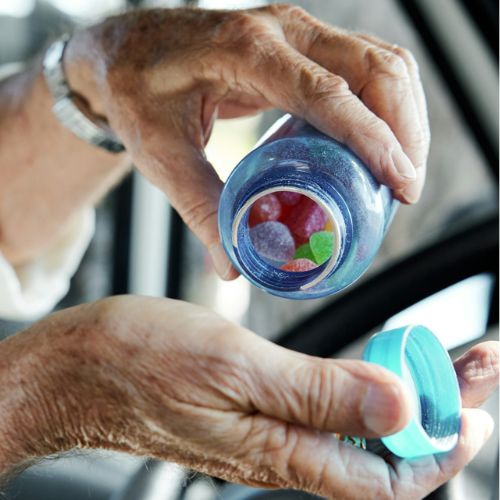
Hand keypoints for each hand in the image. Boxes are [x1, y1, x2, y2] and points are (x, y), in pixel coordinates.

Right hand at [1, 297, 495, 498]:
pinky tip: (370, 367)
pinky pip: (324, 410)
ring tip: (440, 360)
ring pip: (357, 428)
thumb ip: (316, 392)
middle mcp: (279, 449)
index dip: (440, 442)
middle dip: (438, 407)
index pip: (386, 472)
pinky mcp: (251, 408)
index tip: (476, 402)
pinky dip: (361, 388)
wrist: (80, 366)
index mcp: (279, 449)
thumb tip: (400, 404)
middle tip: (477, 364)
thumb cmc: (141, 359)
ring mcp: (265, 430)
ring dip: (404, 395)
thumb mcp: (233, 365)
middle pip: (381, 448)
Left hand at [64, 5, 429, 278]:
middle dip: (406, 128)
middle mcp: (280, 28)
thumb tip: (233, 265)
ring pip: (379, 60)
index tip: (402, 184)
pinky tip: (382, 141)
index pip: (329, 93)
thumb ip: (200, 208)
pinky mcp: (299, 43)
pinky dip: (385, 102)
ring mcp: (294, 30)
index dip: (375, 139)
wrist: (126, 51)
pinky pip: (362, 63)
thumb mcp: (161, 153)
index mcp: (245, 51)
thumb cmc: (137, 92)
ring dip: (405, 113)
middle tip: (406, 187)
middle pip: (374, 67)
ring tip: (403, 169)